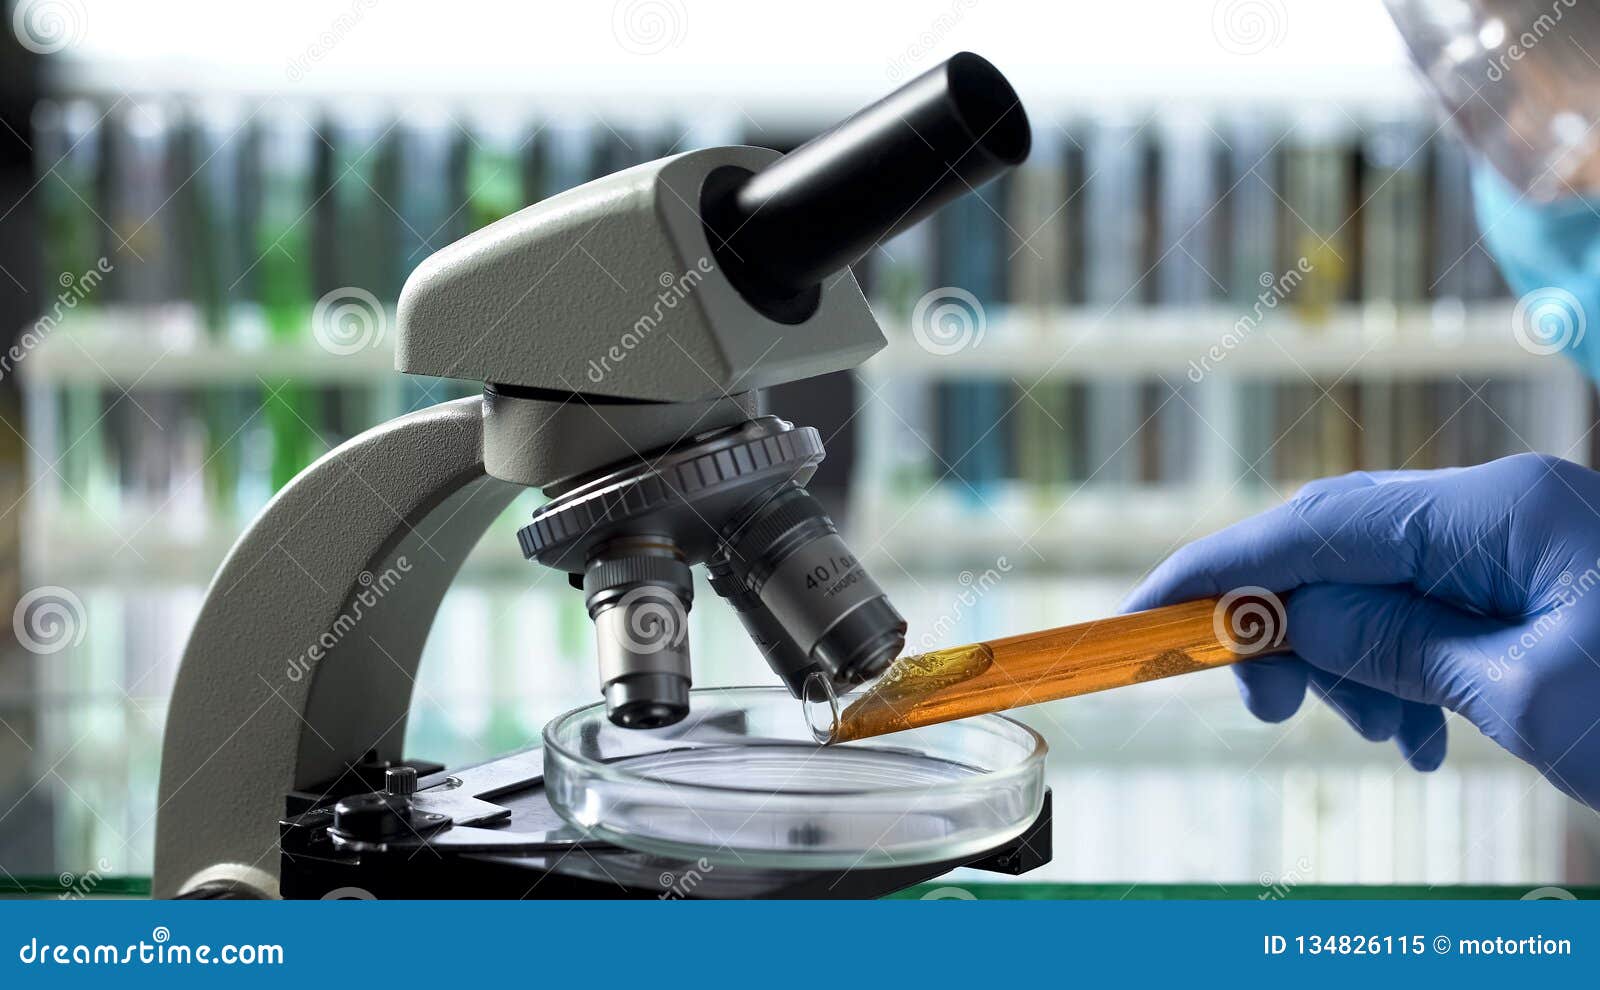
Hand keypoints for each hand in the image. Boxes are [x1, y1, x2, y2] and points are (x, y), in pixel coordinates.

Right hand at [1122, 453, 1599, 808]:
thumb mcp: (1522, 695)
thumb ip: (1391, 642)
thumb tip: (1286, 620)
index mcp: (1497, 511)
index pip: (1318, 522)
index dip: (1221, 567)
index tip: (1147, 612)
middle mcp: (1500, 508)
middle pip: (1341, 545)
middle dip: (1288, 624)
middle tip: (1262, 707)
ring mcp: (1520, 541)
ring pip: (1381, 582)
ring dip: (1351, 659)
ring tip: (1383, 738)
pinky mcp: (1533, 582)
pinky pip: (1432, 610)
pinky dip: (1402, 669)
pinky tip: (1422, 732)